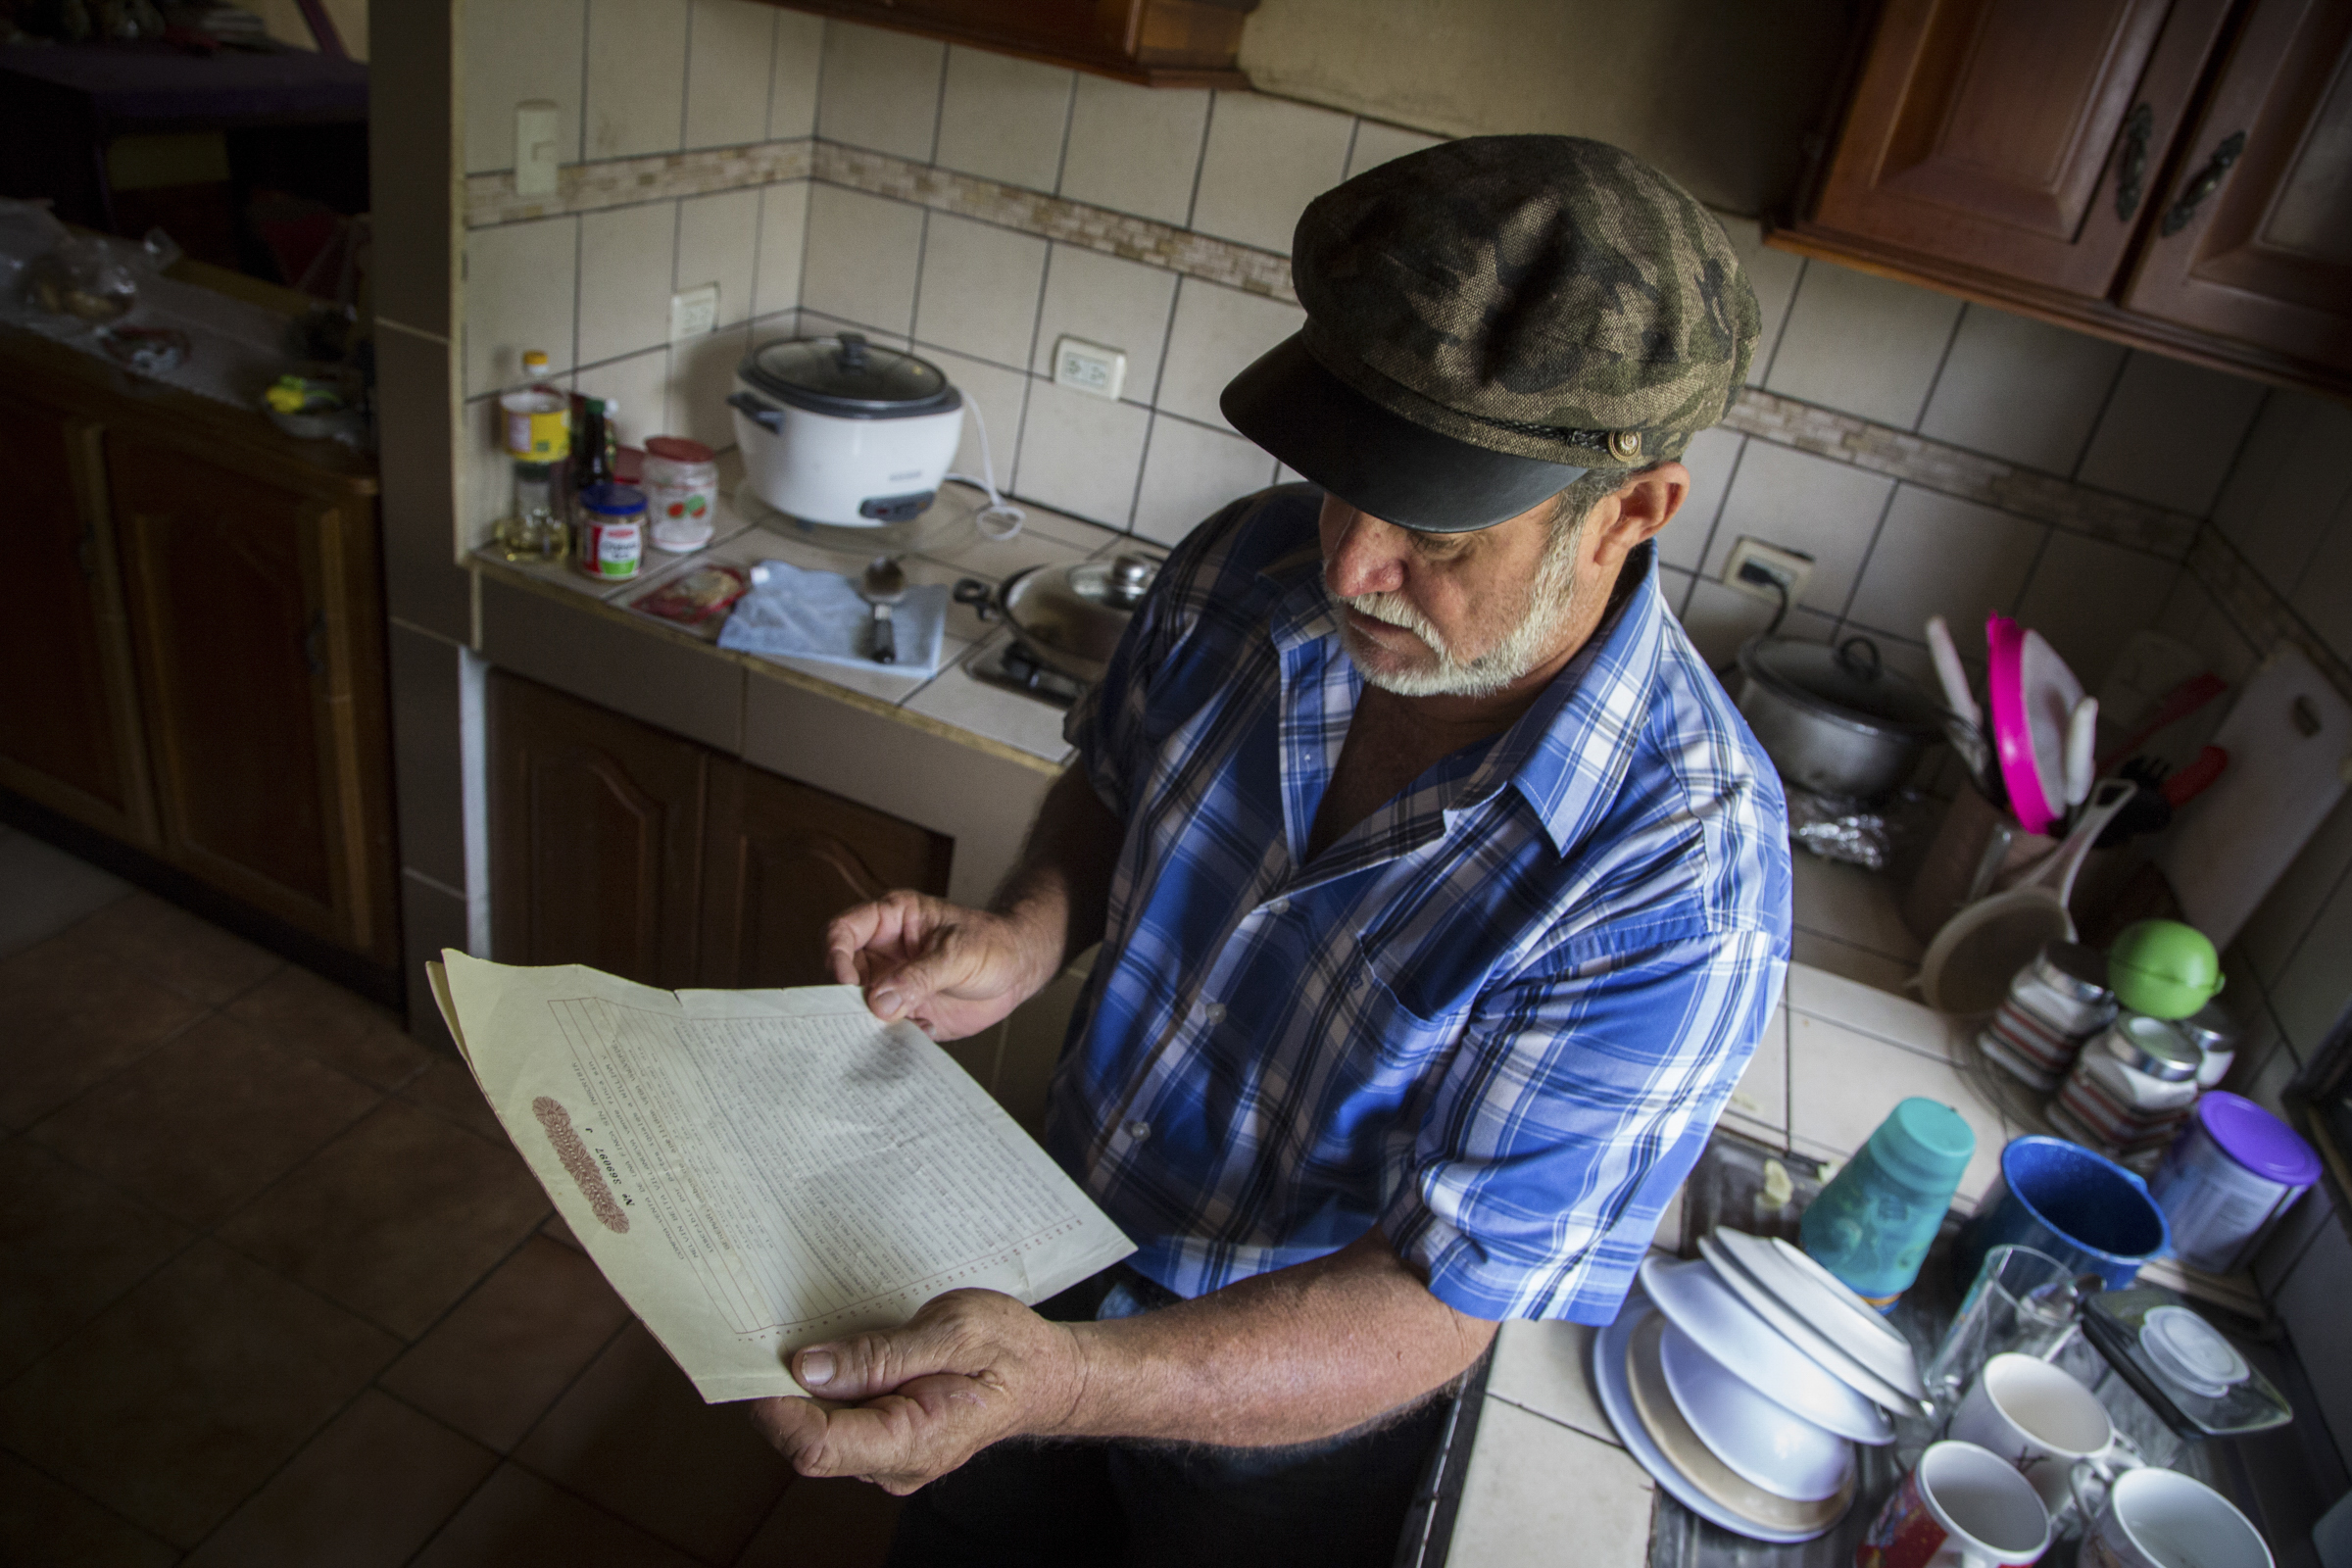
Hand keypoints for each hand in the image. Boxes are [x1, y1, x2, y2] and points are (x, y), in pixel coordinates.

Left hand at [747, 1290, 1086, 1493]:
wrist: (1044, 1373)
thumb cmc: (1007, 1349)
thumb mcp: (953, 1332)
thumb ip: (880, 1356)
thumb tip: (809, 1368)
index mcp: (913, 1441)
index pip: (818, 1447)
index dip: (777, 1409)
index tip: (757, 1362)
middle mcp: (893, 1463)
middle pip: (809, 1441)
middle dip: (783, 1393)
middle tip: (772, 1334)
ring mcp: (887, 1456)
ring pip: (819, 1431)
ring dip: (804, 1388)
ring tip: (810, 1335)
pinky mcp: (884, 1439)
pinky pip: (837, 1421)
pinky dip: (825, 1388)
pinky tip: (834, 1352)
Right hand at [825, 891, 1054, 1039]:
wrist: (1019, 971)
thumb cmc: (993, 944)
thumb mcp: (959, 954)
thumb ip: (920, 976)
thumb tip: (879, 1002)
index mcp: (892, 921)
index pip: (844, 931)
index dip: (836, 955)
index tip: (846, 984)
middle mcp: (884, 953)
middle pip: (842, 973)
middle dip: (844, 998)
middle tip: (856, 1019)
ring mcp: (892, 985)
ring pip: (857, 1006)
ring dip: (862, 1023)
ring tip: (877, 1035)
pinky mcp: (905, 1012)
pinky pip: (882, 1029)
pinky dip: (884, 1040)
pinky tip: (902, 1044)